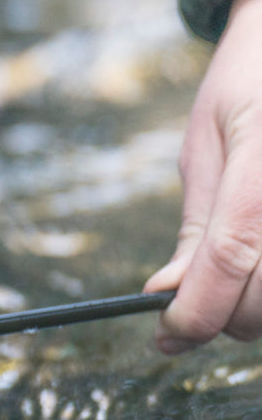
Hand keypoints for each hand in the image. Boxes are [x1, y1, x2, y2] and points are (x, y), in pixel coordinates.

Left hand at [147, 0, 261, 351]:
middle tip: (194, 308)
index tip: (167, 333)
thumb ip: (197, 229)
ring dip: (258, 312)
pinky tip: (257, 273)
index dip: (196, 310)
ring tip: (235, 287)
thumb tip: (166, 297)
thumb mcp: (206, 147)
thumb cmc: (248, 85)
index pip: (232, 256)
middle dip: (225, 319)